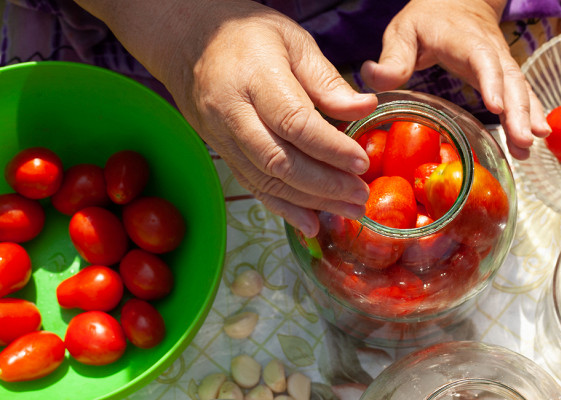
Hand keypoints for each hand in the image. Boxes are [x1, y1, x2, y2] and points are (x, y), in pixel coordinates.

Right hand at [74, 0, 377, 236]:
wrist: (187, 41)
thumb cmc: (247, 34)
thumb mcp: (293, 41)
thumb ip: (326, 80)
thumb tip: (364, 109)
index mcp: (254, 77)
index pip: (295, 122)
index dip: (330, 148)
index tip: (362, 163)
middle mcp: (232, 113)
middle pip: (280, 161)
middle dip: (325, 185)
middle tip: (361, 197)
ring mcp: (222, 138)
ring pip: (267, 181)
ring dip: (311, 202)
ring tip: (349, 211)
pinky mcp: (222, 153)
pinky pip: (253, 187)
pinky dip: (283, 208)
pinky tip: (310, 223)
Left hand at [360, 0, 550, 159]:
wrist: (455, 0)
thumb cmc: (426, 18)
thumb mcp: (403, 32)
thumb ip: (392, 58)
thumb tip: (372, 77)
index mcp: (464, 41)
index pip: (483, 60)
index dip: (491, 82)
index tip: (496, 108)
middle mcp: (490, 51)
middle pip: (510, 80)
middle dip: (519, 111)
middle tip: (523, 140)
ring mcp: (500, 63)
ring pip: (520, 89)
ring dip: (528, 117)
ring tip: (529, 147)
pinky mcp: (503, 75)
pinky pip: (520, 94)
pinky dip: (529, 115)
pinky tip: (533, 140)